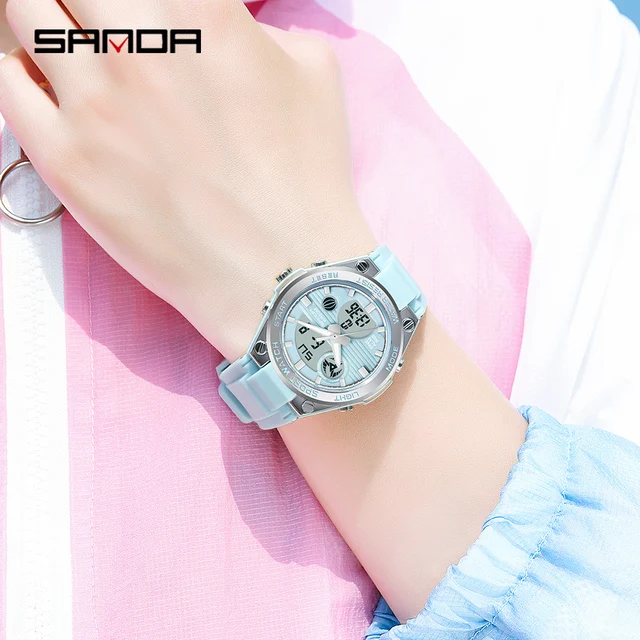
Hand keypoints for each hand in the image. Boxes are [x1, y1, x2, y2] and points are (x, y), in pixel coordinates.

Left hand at [0, 0, 374, 360]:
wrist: (280, 269)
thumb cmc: (306, 177)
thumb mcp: (314, 72)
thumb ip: (257, 24)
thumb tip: (222, 24)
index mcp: (200, 10)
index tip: (136, 12)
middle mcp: (136, 43)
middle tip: (95, 20)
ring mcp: (93, 103)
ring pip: (20, 10)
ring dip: (37, 14)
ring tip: (62, 36)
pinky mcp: (66, 160)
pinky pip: (6, 85)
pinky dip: (17, 68)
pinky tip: (43, 80)